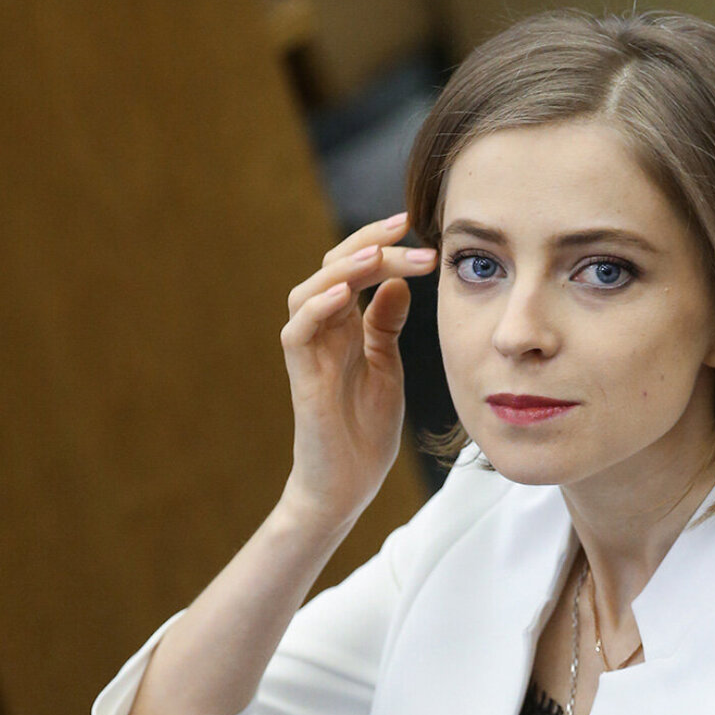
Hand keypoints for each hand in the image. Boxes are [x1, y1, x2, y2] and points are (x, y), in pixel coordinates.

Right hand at [278, 214, 436, 530]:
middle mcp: (323, 331)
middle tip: (407, 228)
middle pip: (333, 268)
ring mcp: (310, 353)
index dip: (382, 245)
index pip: (357, 268)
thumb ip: (386, 325)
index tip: (418, 229)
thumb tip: (399, 284)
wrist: (347, 486)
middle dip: (369, 243)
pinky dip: (315, 309)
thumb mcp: (385, 366)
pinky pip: (297, 333)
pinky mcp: (302, 378)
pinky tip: (342, 295)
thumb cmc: (364, 430)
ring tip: (376, 255)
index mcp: (346, 325)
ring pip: (309, 291)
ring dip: (342, 268)